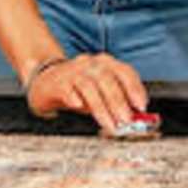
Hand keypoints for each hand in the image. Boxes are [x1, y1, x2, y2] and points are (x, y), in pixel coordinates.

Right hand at [24, 49, 149, 135]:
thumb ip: (116, 102)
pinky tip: (78, 106)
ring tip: (109, 124)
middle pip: (107, 80)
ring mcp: (72, 71)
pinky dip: (73, 96)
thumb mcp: (101, 94)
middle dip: (119, 102)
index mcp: (105, 63)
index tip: (141, 106)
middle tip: (125, 120)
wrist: (46, 82)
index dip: (134, 89)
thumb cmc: (78, 89)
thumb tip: (133, 118)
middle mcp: (90, 64)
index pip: (124, 72)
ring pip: (89, 86)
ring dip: (101, 107)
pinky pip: (66, 88)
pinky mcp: (56, 82)